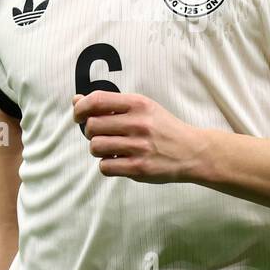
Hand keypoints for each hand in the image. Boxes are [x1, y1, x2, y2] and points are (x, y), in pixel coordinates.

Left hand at [72, 90, 209, 183]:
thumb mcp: (143, 108)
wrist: (192, 151)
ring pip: (95, 147)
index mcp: (138, 104)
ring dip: (98, 149)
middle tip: (101, 135)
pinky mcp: (139, 168)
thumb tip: (76, 101)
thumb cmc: (162, 128)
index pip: (96, 100)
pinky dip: (107, 165)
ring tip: (111, 149)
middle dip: (90, 132)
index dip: (80, 108)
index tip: (78, 116)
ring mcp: (139, 147)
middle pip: (92, 126)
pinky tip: (119, 161)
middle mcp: (138, 123)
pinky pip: (105, 167)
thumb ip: (110, 104)